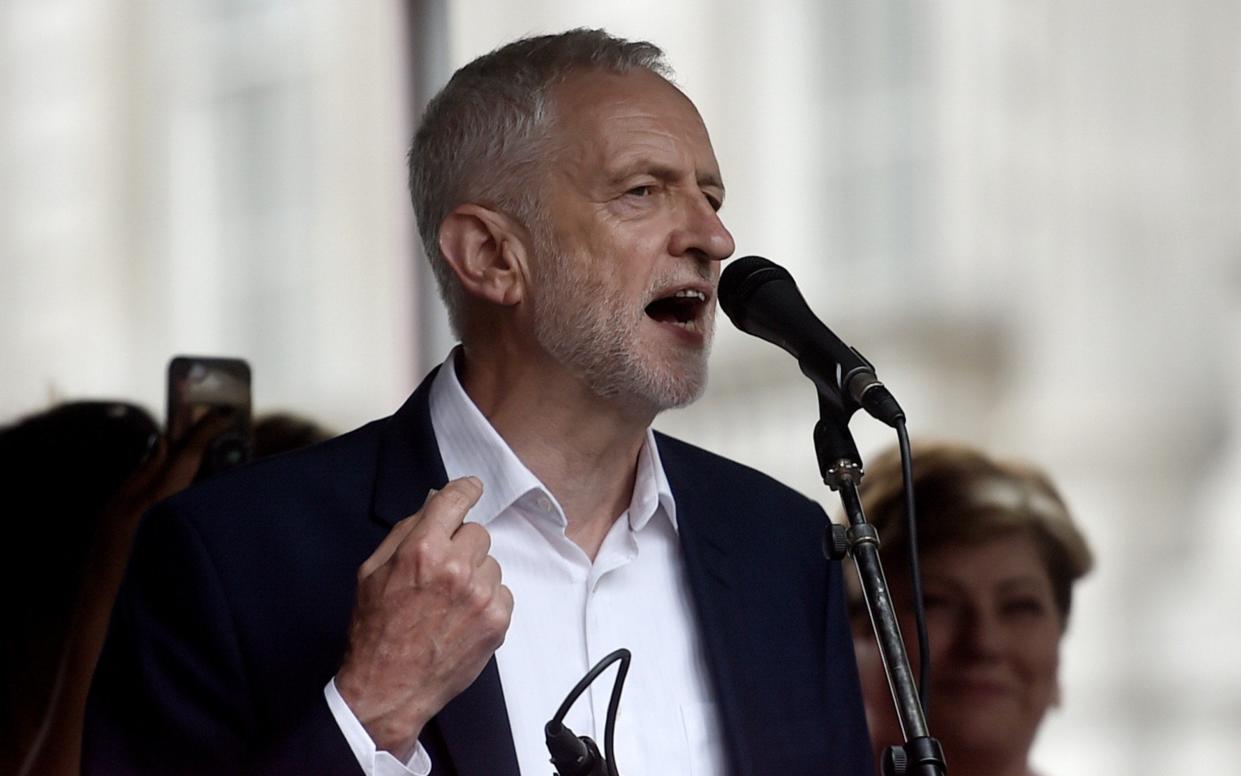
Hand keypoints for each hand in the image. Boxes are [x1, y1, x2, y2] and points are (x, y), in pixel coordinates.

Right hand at [335, 476, 512, 757]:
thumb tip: (434, 500)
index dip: (466, 489)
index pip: (456, 501)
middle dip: (461, 545)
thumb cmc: (375, 628)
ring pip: (491, 563)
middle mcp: (456, 567)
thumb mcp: (373, 571)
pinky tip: (462, 618)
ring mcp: (481, 595)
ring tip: (449, 601)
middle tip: (442, 571)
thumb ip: (406, 531)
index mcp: (422, 549)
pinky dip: (487, 600)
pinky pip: (502, 591)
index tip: (473, 488)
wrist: (389, 688)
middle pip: (477, 532)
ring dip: (475, 574)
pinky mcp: (497, 620)